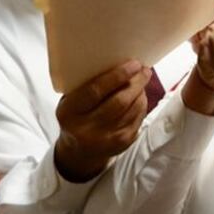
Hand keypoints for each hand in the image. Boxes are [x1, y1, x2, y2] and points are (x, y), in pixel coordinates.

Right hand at [54, 61, 149, 182]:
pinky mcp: (122, 145)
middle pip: (118, 102)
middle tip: (144, 69)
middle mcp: (86, 129)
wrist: (79, 152)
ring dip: (141, 92)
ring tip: (143, 79)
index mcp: (69, 113)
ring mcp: (105, 139)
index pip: (95, 91)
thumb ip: (85, 85)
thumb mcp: (70, 101)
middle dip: (135, 83)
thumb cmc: (76, 117)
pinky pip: (138, 120)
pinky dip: (142, 105)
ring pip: (131, 110)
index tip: (132, 64)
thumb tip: (116, 61)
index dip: (117, 76)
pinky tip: (140, 96)